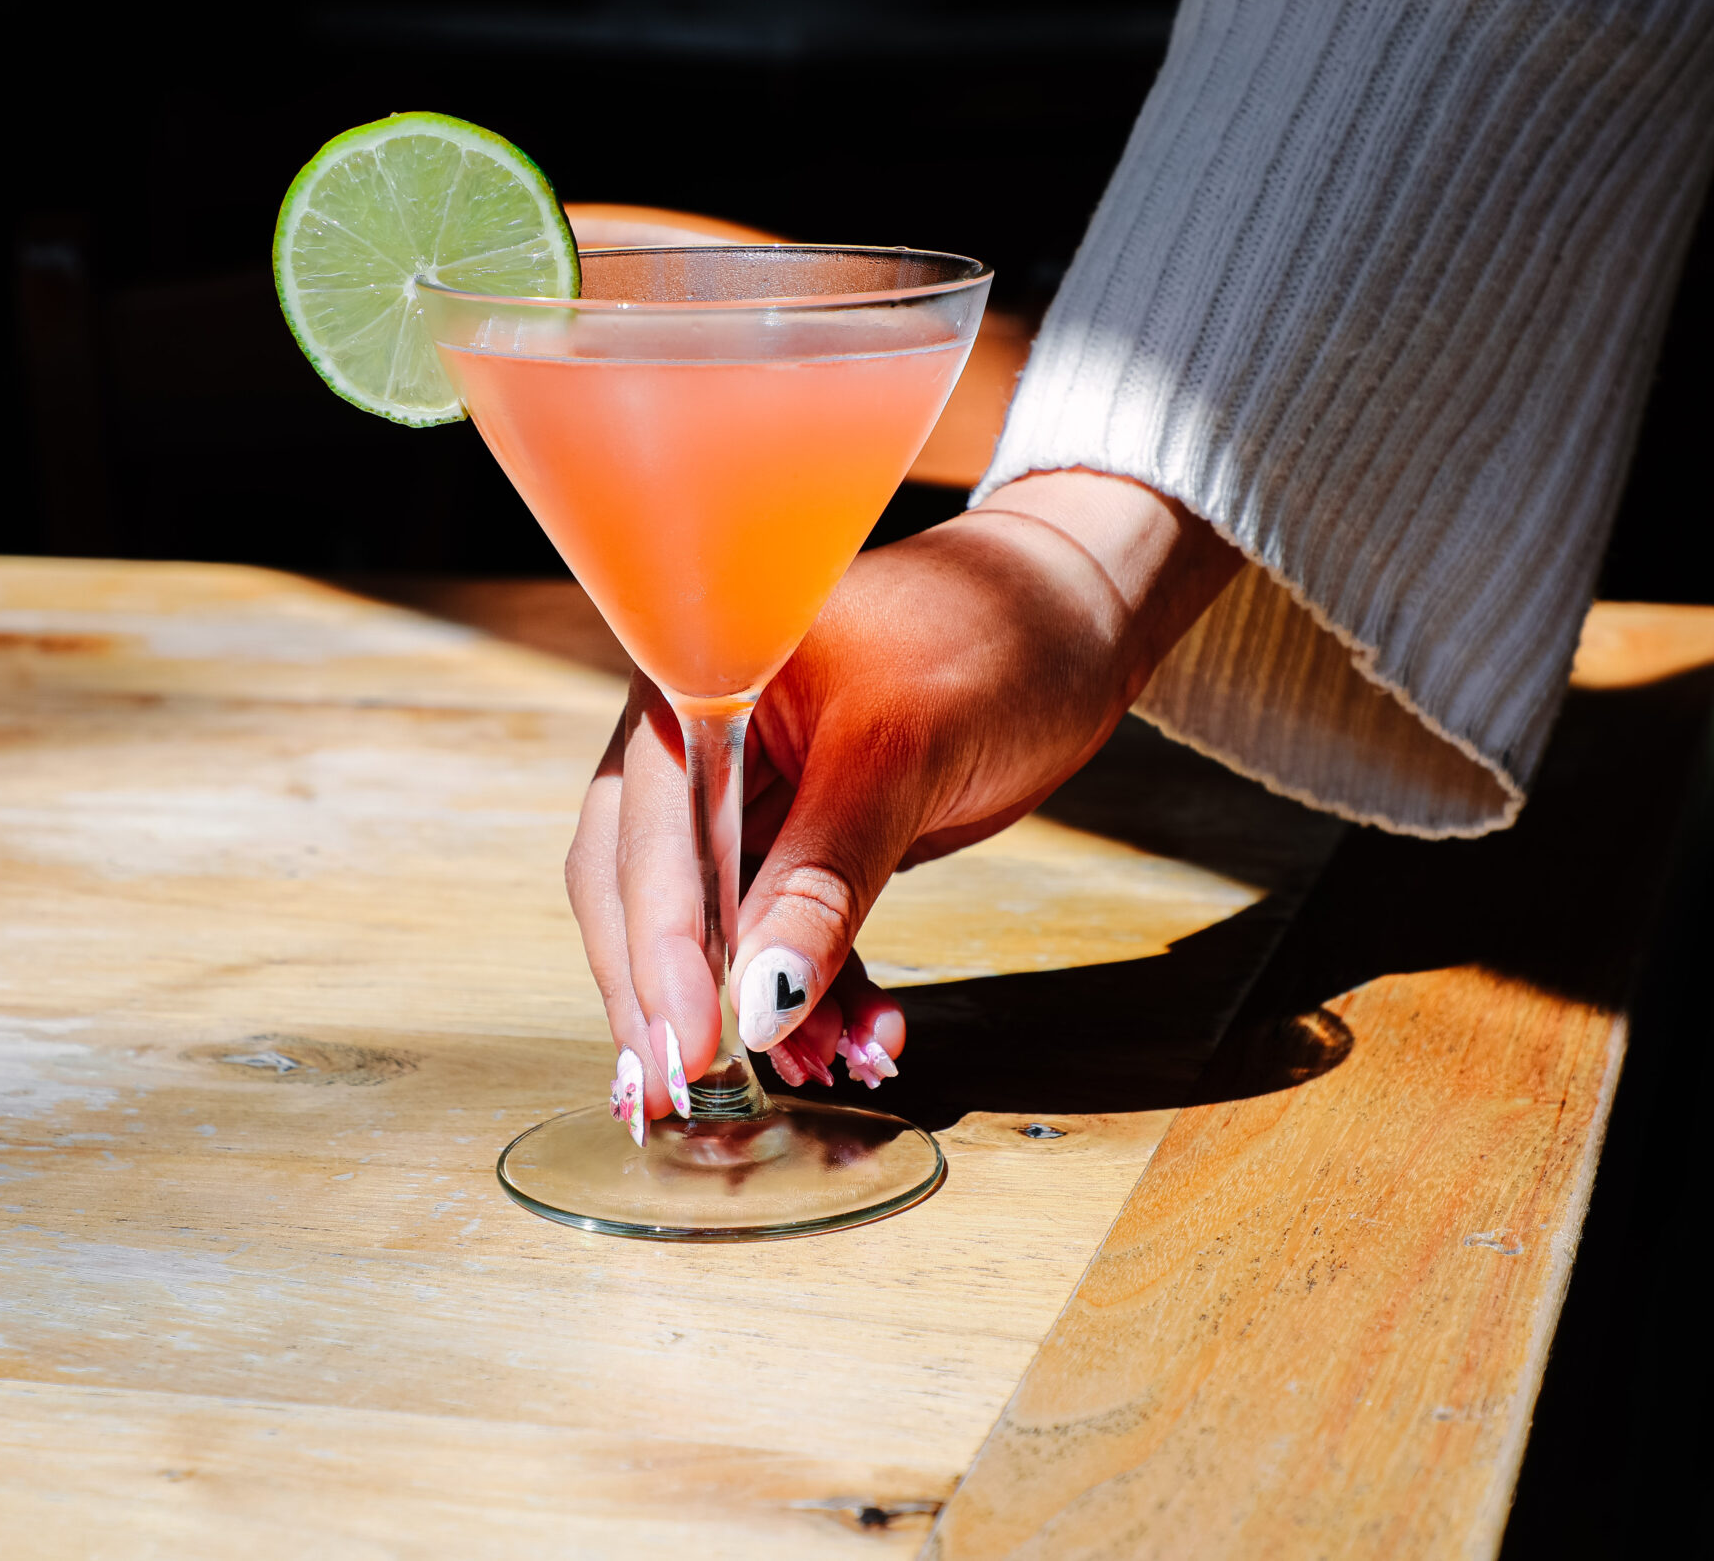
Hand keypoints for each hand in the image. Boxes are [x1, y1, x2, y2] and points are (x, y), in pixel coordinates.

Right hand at [569, 470, 1241, 1122]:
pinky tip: (864, 1039)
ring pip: (714, 927)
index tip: (689, 1044)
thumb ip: (826, 877)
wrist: (1069, 616)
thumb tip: (758, 1002)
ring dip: (758, 1010)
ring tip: (823, 1071)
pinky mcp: (796, 839)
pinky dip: (816, 994)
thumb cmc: (990, 636)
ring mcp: (743, 794)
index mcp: (694, 681)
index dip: (657, 947)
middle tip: (704, 1096)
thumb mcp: (904, 753)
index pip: (643, 835)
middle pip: (645, 890)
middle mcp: (695, 738)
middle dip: (679, 999)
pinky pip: (780, 934)